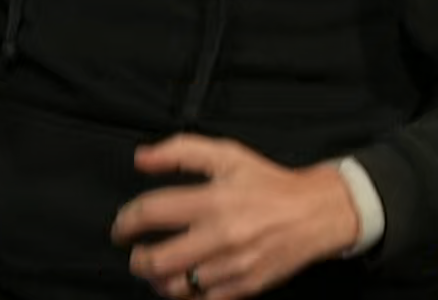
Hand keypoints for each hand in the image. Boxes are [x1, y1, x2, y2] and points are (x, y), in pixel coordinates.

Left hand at [112, 135, 360, 299]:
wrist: (315, 212)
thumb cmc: (269, 183)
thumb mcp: (226, 154)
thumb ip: (179, 151)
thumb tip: (142, 159)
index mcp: (213, 200)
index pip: (151, 212)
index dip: (126, 221)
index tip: (122, 226)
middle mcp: (221, 235)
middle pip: (157, 260)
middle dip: (137, 259)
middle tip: (136, 252)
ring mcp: (233, 265)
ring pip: (176, 286)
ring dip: (158, 280)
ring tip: (157, 269)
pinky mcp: (245, 286)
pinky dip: (185, 295)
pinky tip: (183, 282)